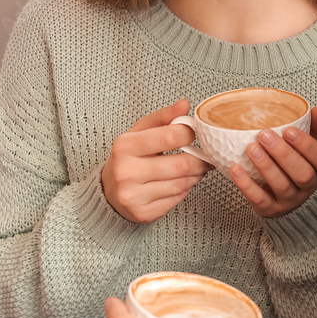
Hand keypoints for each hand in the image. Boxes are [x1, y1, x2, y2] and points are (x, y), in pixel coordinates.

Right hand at [101, 99, 211, 222]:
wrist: (109, 192)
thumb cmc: (129, 157)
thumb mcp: (139, 132)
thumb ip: (162, 117)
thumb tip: (184, 104)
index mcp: (125, 146)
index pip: (169, 137)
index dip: (189, 134)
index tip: (195, 134)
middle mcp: (126, 172)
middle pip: (180, 165)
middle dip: (200, 160)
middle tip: (207, 156)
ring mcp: (134, 196)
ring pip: (182, 184)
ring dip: (196, 175)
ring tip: (198, 168)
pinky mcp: (144, 213)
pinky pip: (177, 199)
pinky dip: (186, 189)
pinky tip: (184, 182)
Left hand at [231, 107, 316, 217]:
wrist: (286, 198)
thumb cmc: (297, 164)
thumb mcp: (309, 147)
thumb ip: (314, 128)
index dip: (308, 146)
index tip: (289, 130)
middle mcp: (307, 187)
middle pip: (302, 174)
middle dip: (283, 154)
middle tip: (264, 134)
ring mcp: (289, 200)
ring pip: (281, 186)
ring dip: (266, 166)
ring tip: (251, 148)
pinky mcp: (270, 209)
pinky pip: (259, 200)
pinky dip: (247, 185)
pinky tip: (236, 169)